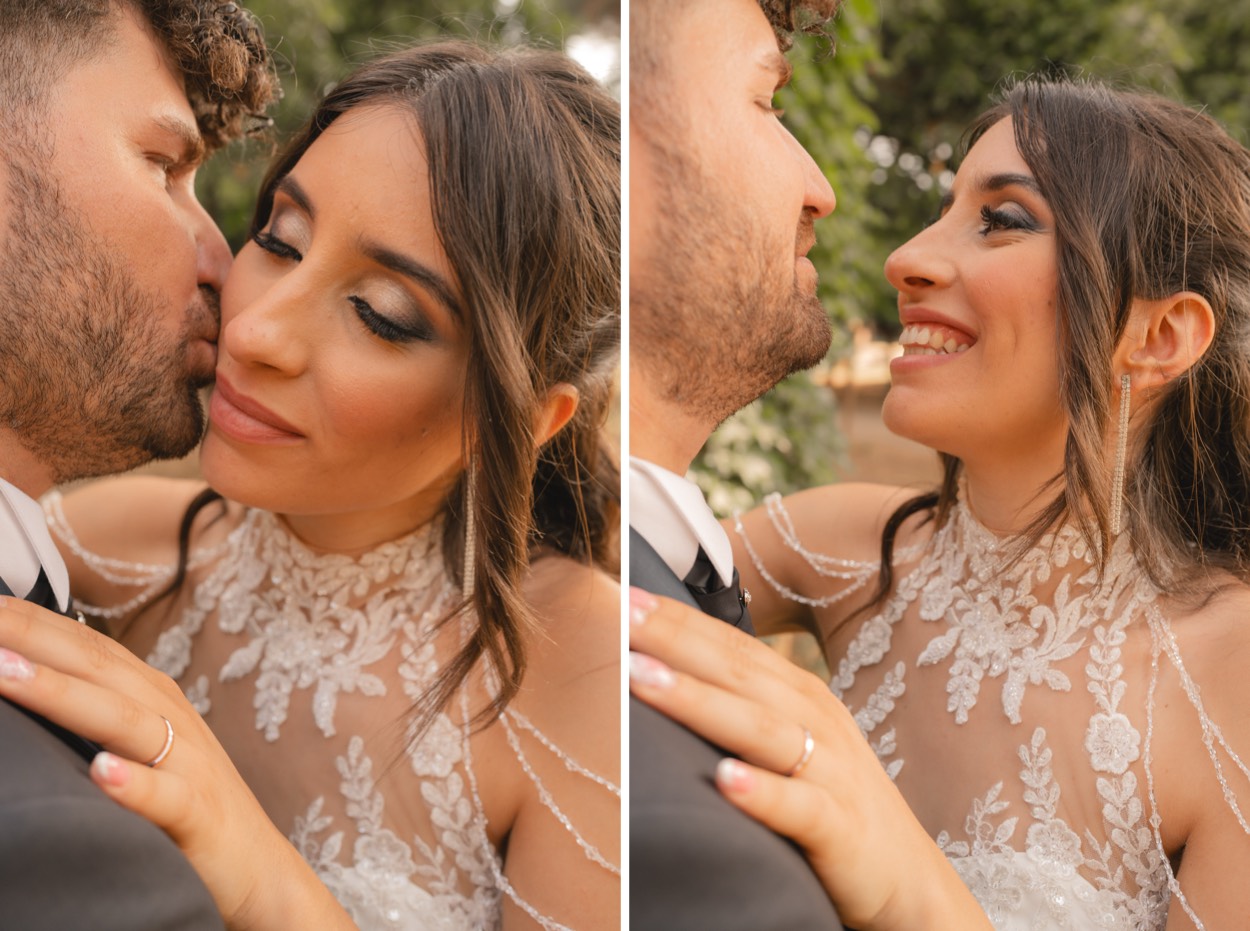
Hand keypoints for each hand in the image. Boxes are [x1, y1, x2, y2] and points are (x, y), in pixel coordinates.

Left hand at [0, 597, 354, 930]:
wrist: (255, 863)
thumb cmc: (185, 803)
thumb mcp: (140, 746)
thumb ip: (96, 709)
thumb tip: (24, 676)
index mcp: (153, 696)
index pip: (86, 646)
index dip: (33, 622)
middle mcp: (170, 717)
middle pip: (97, 668)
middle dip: (32, 639)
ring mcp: (188, 763)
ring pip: (123, 722)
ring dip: (64, 695)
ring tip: (5, 674)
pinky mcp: (199, 814)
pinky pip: (166, 798)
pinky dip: (134, 784)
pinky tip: (100, 772)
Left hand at [627, 587, 991, 930]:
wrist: (909, 881)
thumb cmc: (831, 802)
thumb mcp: (792, 743)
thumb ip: (744, 706)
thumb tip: (668, 675)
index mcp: (800, 695)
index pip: (732, 646)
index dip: (680, 619)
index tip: (625, 595)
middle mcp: (816, 721)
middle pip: (739, 672)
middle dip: (677, 641)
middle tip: (621, 615)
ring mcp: (830, 772)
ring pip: (759, 729)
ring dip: (699, 701)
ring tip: (642, 679)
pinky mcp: (839, 828)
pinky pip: (799, 807)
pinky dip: (762, 793)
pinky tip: (722, 780)